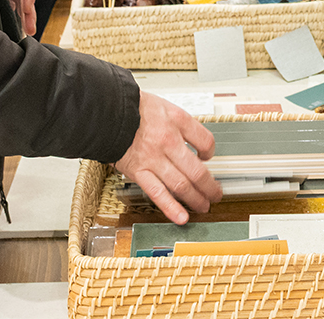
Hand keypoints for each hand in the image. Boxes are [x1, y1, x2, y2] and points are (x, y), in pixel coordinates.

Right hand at [115, 93, 222, 223]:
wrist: (107, 112)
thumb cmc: (135, 109)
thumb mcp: (166, 107)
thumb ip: (181, 125)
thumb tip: (194, 142)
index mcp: (178, 121)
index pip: (206, 141)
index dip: (210, 152)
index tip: (208, 157)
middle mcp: (169, 141)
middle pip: (197, 170)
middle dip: (210, 186)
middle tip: (216, 194)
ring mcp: (154, 159)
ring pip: (181, 185)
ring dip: (196, 199)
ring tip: (204, 206)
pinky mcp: (138, 171)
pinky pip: (157, 193)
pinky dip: (171, 207)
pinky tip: (181, 217)